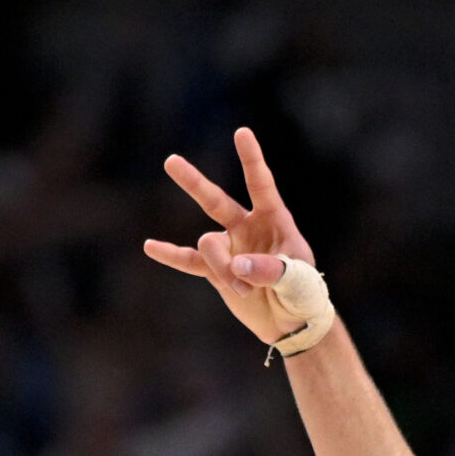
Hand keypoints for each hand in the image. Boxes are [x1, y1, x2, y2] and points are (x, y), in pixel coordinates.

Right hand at [142, 128, 315, 345]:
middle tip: (171, 162)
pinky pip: (190, 260)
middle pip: (215, 200)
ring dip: (222, 269)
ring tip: (243, 289)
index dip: (251, 160)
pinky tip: (150, 247)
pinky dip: (172, 256)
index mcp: (274, 220)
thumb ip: (271, 270)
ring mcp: (230, 247)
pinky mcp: (217, 271)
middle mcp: (248, 227)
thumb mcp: (298, 281)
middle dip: (194, 183)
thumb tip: (238, 263)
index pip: (260, 185)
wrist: (291, 322)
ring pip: (209, 246)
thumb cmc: (304, 294)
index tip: (242, 133)